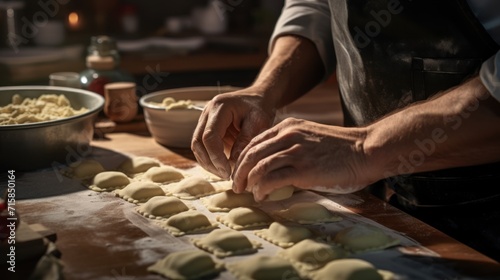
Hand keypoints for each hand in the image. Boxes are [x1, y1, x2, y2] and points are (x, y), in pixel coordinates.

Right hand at [191, 88, 275, 179]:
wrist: (257, 98)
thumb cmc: (260, 108)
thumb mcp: (258, 123)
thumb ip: (245, 142)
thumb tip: (232, 164)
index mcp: (219, 107)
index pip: (209, 136)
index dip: (216, 157)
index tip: (229, 172)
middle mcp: (207, 112)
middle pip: (198, 142)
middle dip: (210, 163)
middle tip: (226, 176)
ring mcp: (203, 119)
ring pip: (196, 146)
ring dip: (208, 163)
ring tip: (225, 174)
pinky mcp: (205, 127)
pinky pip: (201, 146)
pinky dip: (209, 159)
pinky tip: (222, 167)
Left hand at [232, 118, 373, 200]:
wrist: (365, 150)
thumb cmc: (341, 148)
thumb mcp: (311, 137)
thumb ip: (292, 144)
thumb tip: (275, 165)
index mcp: (288, 126)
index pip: (254, 141)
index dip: (242, 158)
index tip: (239, 171)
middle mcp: (288, 135)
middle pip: (250, 153)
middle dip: (238, 171)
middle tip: (235, 185)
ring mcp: (295, 151)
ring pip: (257, 166)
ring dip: (247, 181)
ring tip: (245, 192)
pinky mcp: (302, 169)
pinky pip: (271, 179)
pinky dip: (261, 189)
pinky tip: (261, 196)